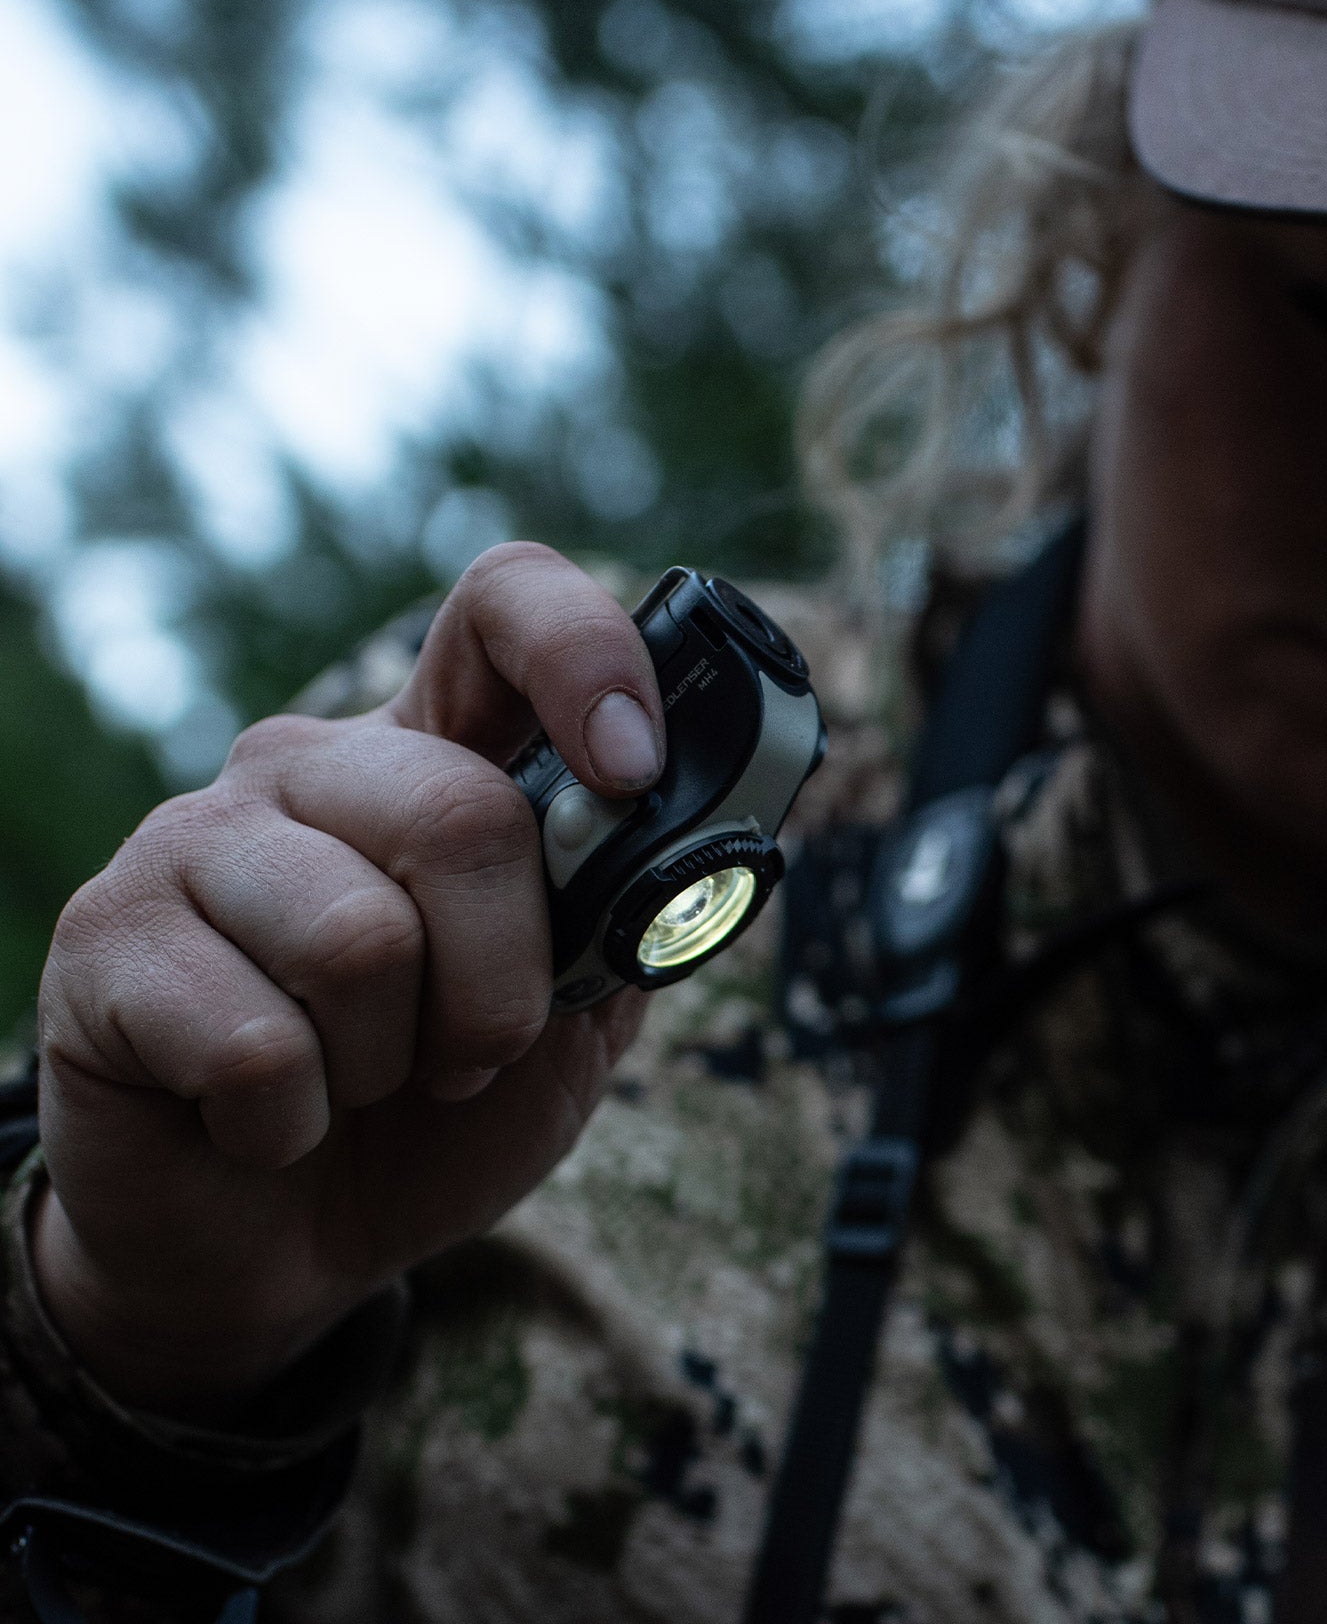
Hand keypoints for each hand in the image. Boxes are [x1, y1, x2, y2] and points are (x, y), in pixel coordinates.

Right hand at [31, 543, 665, 1414]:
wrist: (280, 1247)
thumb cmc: (439, 1113)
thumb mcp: (574, 1021)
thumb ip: (627, 923)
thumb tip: (693, 854)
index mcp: (438, 753)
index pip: (504, 605)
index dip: (584, 655)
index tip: (632, 770)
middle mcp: (312, 762)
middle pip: (463, 813)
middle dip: (506, 983)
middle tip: (472, 1053)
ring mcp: (195, 835)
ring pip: (362, 940)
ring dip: (395, 1061)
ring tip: (359, 1080)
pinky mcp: (105, 935)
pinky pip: (257, 1046)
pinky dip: (294, 1124)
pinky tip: (267, 1122)